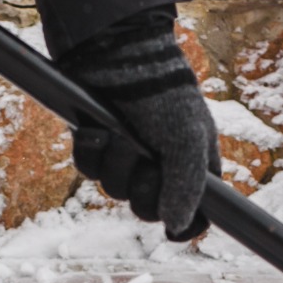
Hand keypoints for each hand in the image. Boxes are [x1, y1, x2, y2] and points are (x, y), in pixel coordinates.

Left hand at [57, 9, 218, 240]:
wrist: (120, 52)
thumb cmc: (164, 92)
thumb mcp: (187, 138)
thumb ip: (187, 186)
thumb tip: (174, 228)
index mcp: (193, 164)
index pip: (194, 213)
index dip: (184, 225)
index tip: (173, 229)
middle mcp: (160, 164)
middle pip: (147, 208)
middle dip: (142, 189)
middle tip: (146, 163)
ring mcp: (125, 155)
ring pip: (114, 190)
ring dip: (116, 165)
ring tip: (120, 135)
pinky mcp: (96, 143)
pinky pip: (88, 169)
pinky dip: (92, 152)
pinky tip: (97, 131)